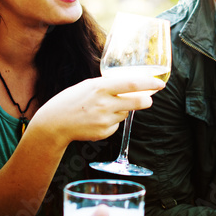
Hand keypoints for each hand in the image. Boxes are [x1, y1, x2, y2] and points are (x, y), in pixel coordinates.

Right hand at [30, 73, 165, 146]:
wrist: (54, 123)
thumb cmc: (71, 100)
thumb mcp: (89, 85)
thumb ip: (109, 85)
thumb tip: (132, 85)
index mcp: (100, 87)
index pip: (132, 83)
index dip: (149, 83)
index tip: (160, 83)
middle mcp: (105, 104)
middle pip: (138, 102)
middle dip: (147, 100)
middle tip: (149, 99)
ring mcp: (105, 120)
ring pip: (126, 113)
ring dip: (123, 109)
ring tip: (103, 108)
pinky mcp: (104, 132)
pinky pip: (117, 124)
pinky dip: (112, 121)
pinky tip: (97, 119)